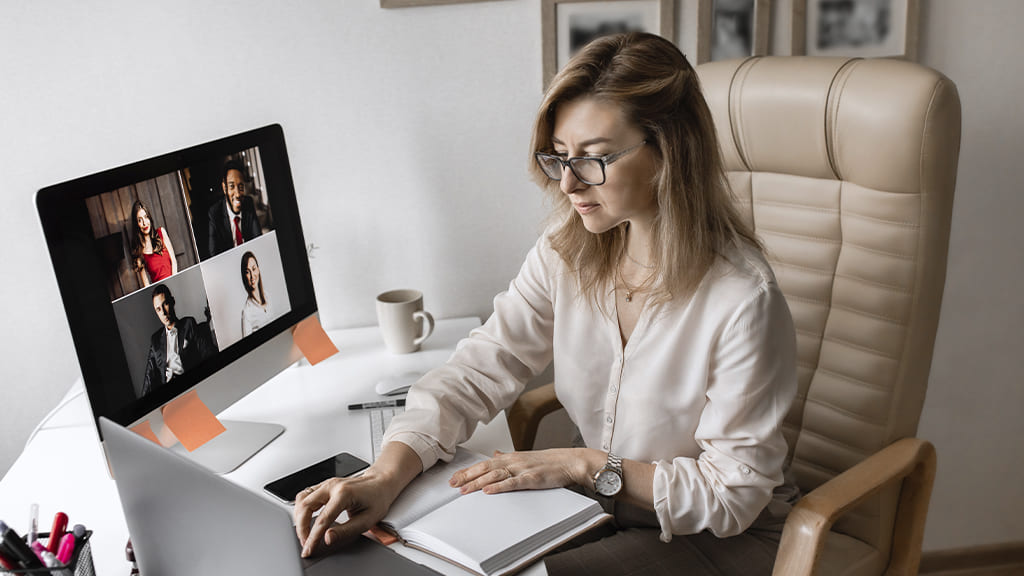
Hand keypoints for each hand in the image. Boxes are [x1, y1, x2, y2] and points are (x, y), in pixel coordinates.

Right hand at [294, 442, 421, 557]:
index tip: (308, 549)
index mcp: (344, 493)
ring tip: (305, 533)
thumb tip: (328, 538)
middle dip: (301, 528)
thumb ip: (346, 530)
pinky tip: (304, 518)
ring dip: (299, 517)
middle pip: (305, 507)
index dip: (313, 537)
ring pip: (302, 499)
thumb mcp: (367, 520)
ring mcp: (327, 483)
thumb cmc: (377, 498)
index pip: (322, 519)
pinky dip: (302, 508)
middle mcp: (332, 485)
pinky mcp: (325, 485)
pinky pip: (306, 494)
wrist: (381, 482)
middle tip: (305, 543)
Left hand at [448, 449, 588, 494]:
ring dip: (478, 483)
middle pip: (485, 469)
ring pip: (495, 476)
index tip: (454, 478)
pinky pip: (513, 483)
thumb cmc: (549, 461)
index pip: (484, 464)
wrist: (570, 461)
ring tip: (464, 490)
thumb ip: (507, 457)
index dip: (468, 471)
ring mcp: (522, 469)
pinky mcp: (532, 479)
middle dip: (467, 477)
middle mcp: (514, 461)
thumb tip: (493, 454)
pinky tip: (488, 491)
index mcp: (511, 457)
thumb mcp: (525, 457)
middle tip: (452, 484)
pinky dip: (499, 487)